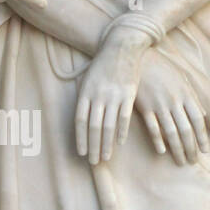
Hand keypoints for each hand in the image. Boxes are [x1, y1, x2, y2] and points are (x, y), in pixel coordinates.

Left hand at [75, 29, 150, 165]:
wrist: (121, 46)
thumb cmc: (102, 65)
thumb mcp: (88, 80)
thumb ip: (85, 100)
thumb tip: (82, 122)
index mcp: (85, 93)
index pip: (80, 121)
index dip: (81, 139)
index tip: (82, 153)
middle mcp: (98, 96)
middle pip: (94, 127)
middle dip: (93, 147)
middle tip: (94, 162)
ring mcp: (114, 96)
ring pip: (109, 126)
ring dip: (107, 144)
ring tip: (106, 157)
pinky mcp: (128, 94)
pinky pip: (124, 118)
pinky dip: (121, 132)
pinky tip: (119, 143)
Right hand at [135, 48, 209, 164]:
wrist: (141, 59)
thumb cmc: (163, 69)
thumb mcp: (183, 79)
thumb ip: (194, 98)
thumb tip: (206, 115)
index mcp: (186, 94)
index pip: (198, 120)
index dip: (202, 137)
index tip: (204, 150)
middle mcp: (175, 101)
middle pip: (186, 130)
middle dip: (191, 148)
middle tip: (193, 161)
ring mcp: (159, 105)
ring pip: (171, 132)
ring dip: (177, 149)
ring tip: (180, 161)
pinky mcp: (145, 107)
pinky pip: (153, 127)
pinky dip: (158, 140)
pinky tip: (162, 151)